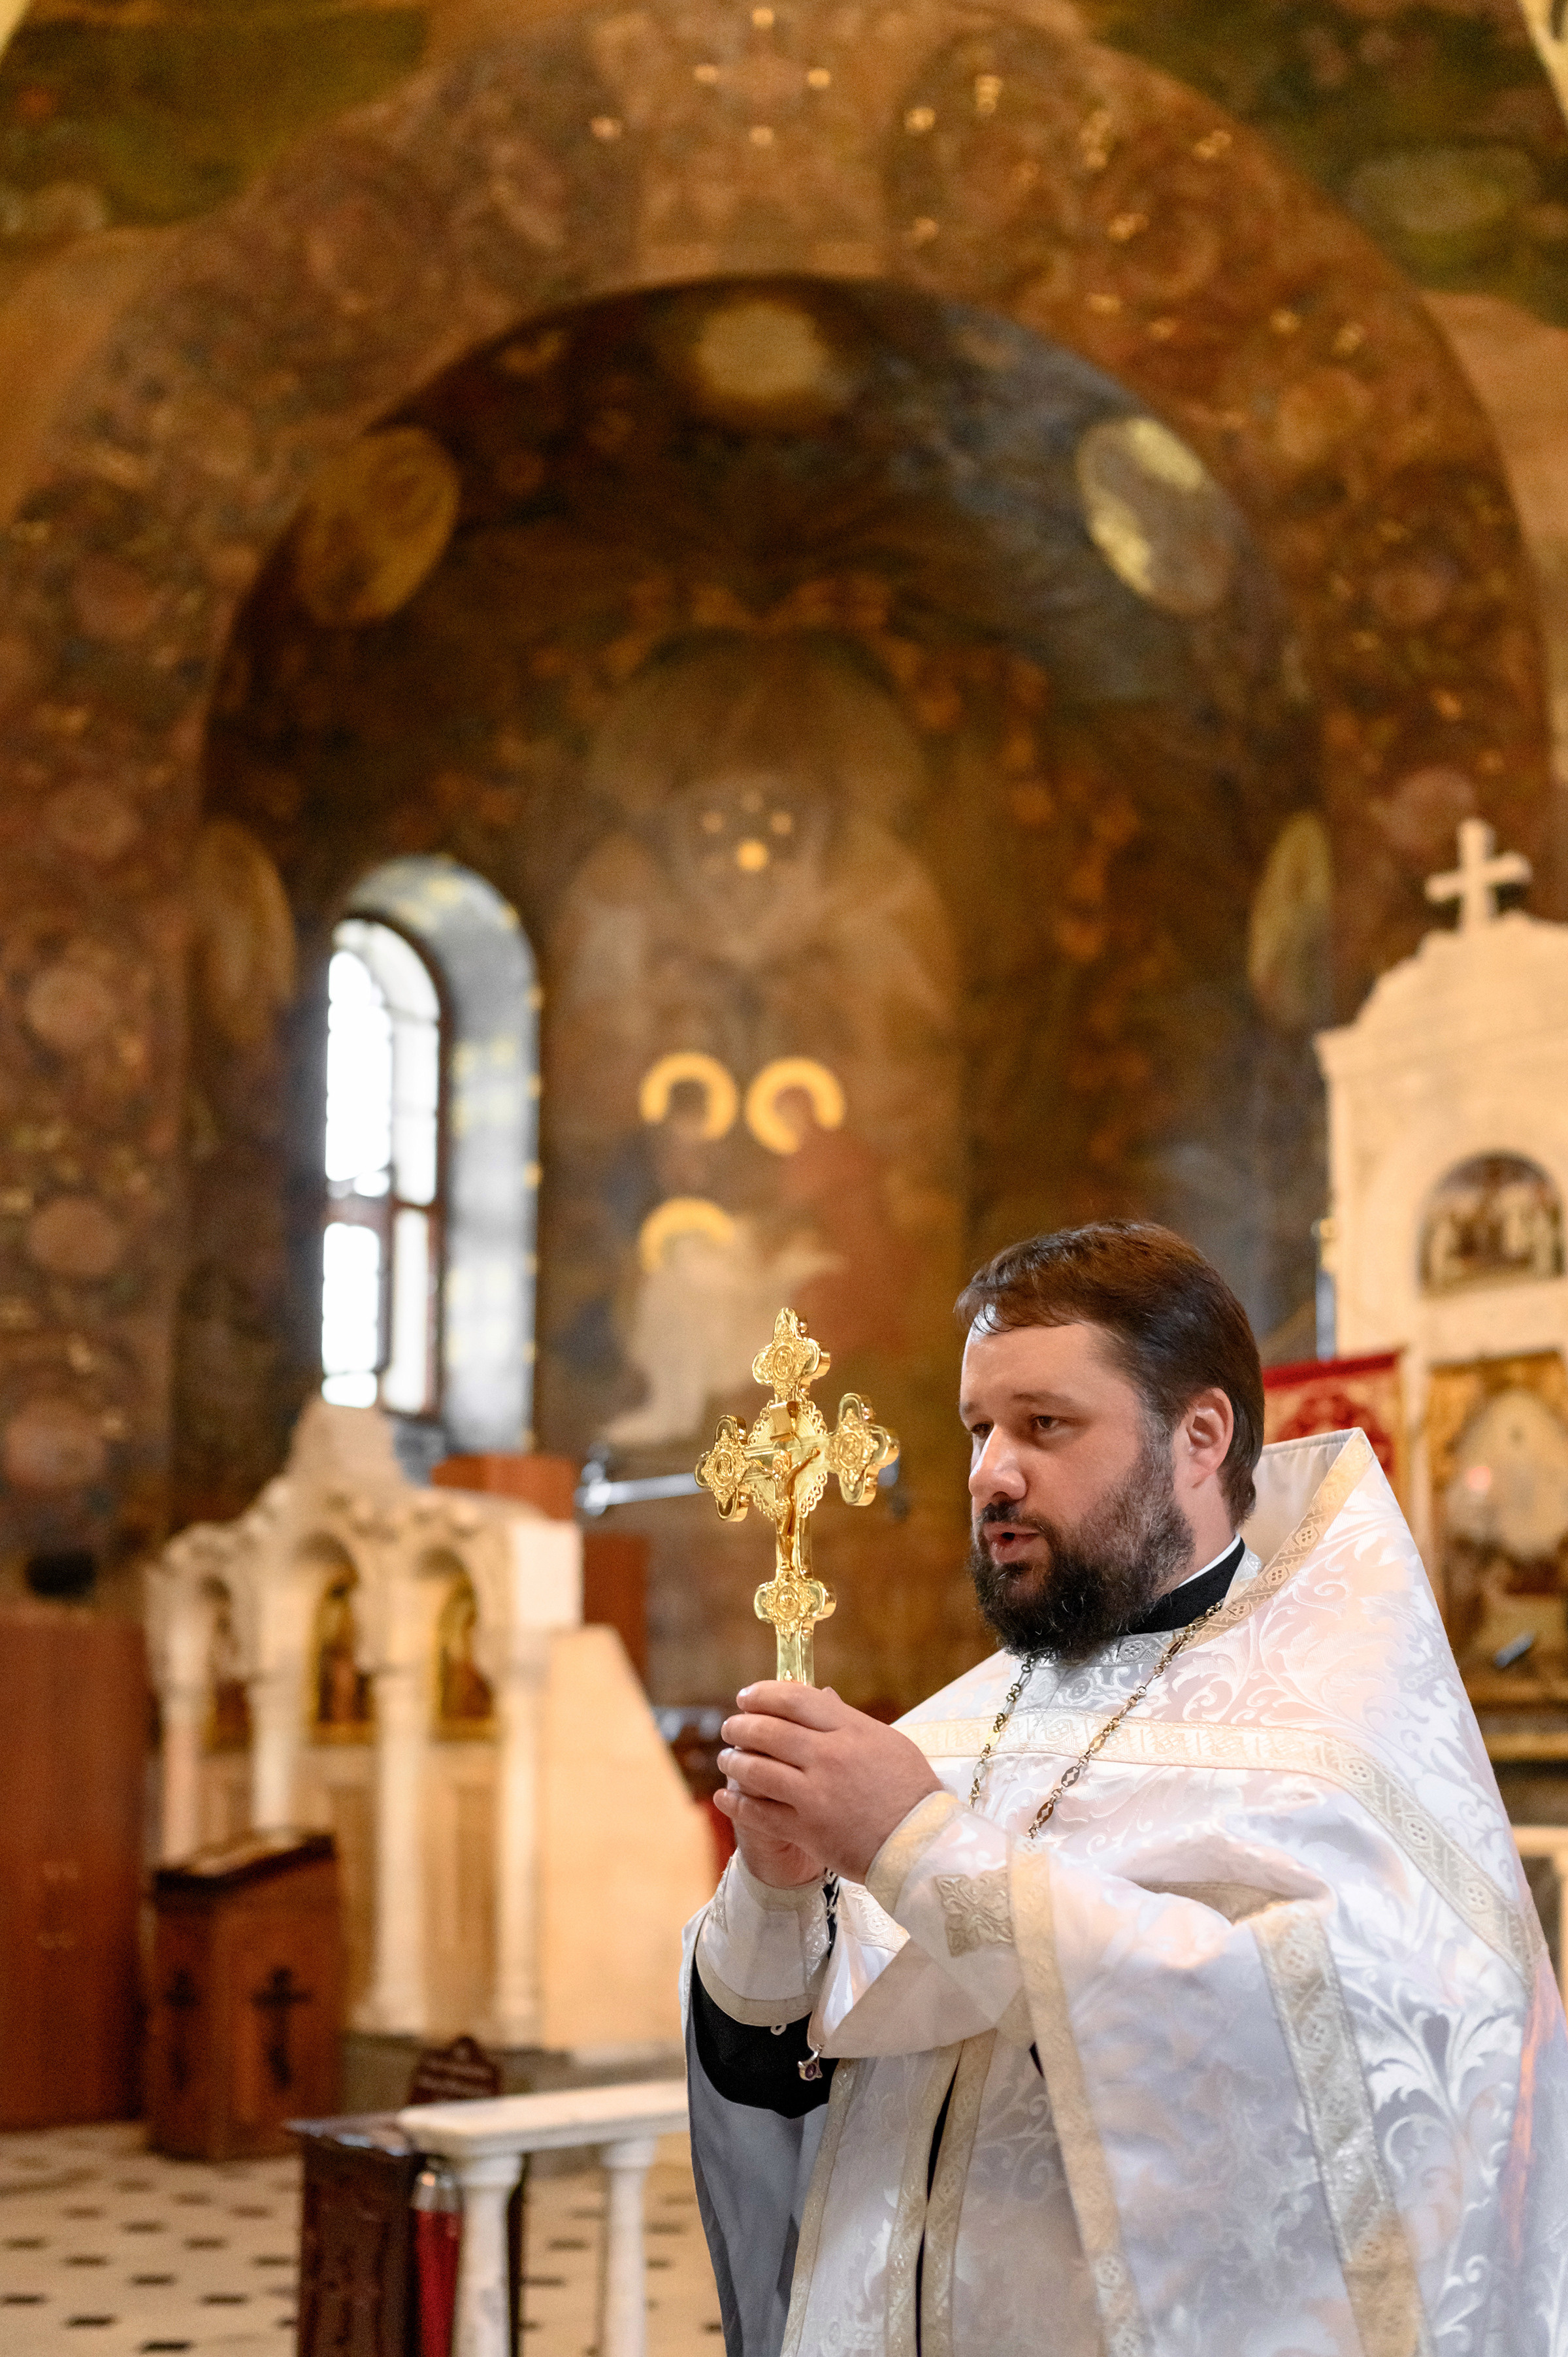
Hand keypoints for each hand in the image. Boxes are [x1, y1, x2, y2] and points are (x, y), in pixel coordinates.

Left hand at [715, 1682, 942, 1884]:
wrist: (923, 1844)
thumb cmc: (912, 1791)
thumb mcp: (888, 1743)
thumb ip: (849, 1720)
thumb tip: (822, 1695)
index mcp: (851, 1730)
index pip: (796, 1699)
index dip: (764, 1694)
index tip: (747, 1696)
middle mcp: (829, 1756)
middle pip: (769, 1731)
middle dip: (742, 1726)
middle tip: (731, 1727)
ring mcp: (816, 1794)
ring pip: (758, 1770)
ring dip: (734, 1762)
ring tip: (727, 1759)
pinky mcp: (807, 1829)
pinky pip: (759, 1813)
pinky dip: (737, 1803)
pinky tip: (725, 1797)